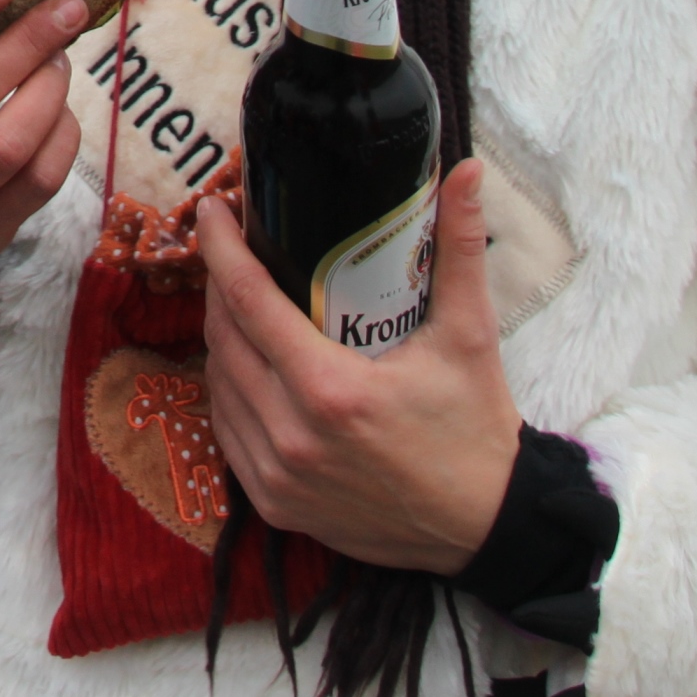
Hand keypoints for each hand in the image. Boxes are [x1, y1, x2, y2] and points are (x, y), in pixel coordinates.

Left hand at [197, 161, 521, 574]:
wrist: (484, 526)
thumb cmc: (475, 427)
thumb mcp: (469, 333)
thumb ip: (459, 246)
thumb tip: (466, 170)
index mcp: (331, 390)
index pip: (249, 300)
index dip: (221, 247)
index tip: (211, 210)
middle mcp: (292, 435)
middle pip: (223, 338)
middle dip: (220, 286)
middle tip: (233, 252)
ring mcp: (278, 476)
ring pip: (218, 385)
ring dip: (221, 339)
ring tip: (240, 304)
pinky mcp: (275, 504)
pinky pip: (227, 433)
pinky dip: (229, 393)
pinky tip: (248, 368)